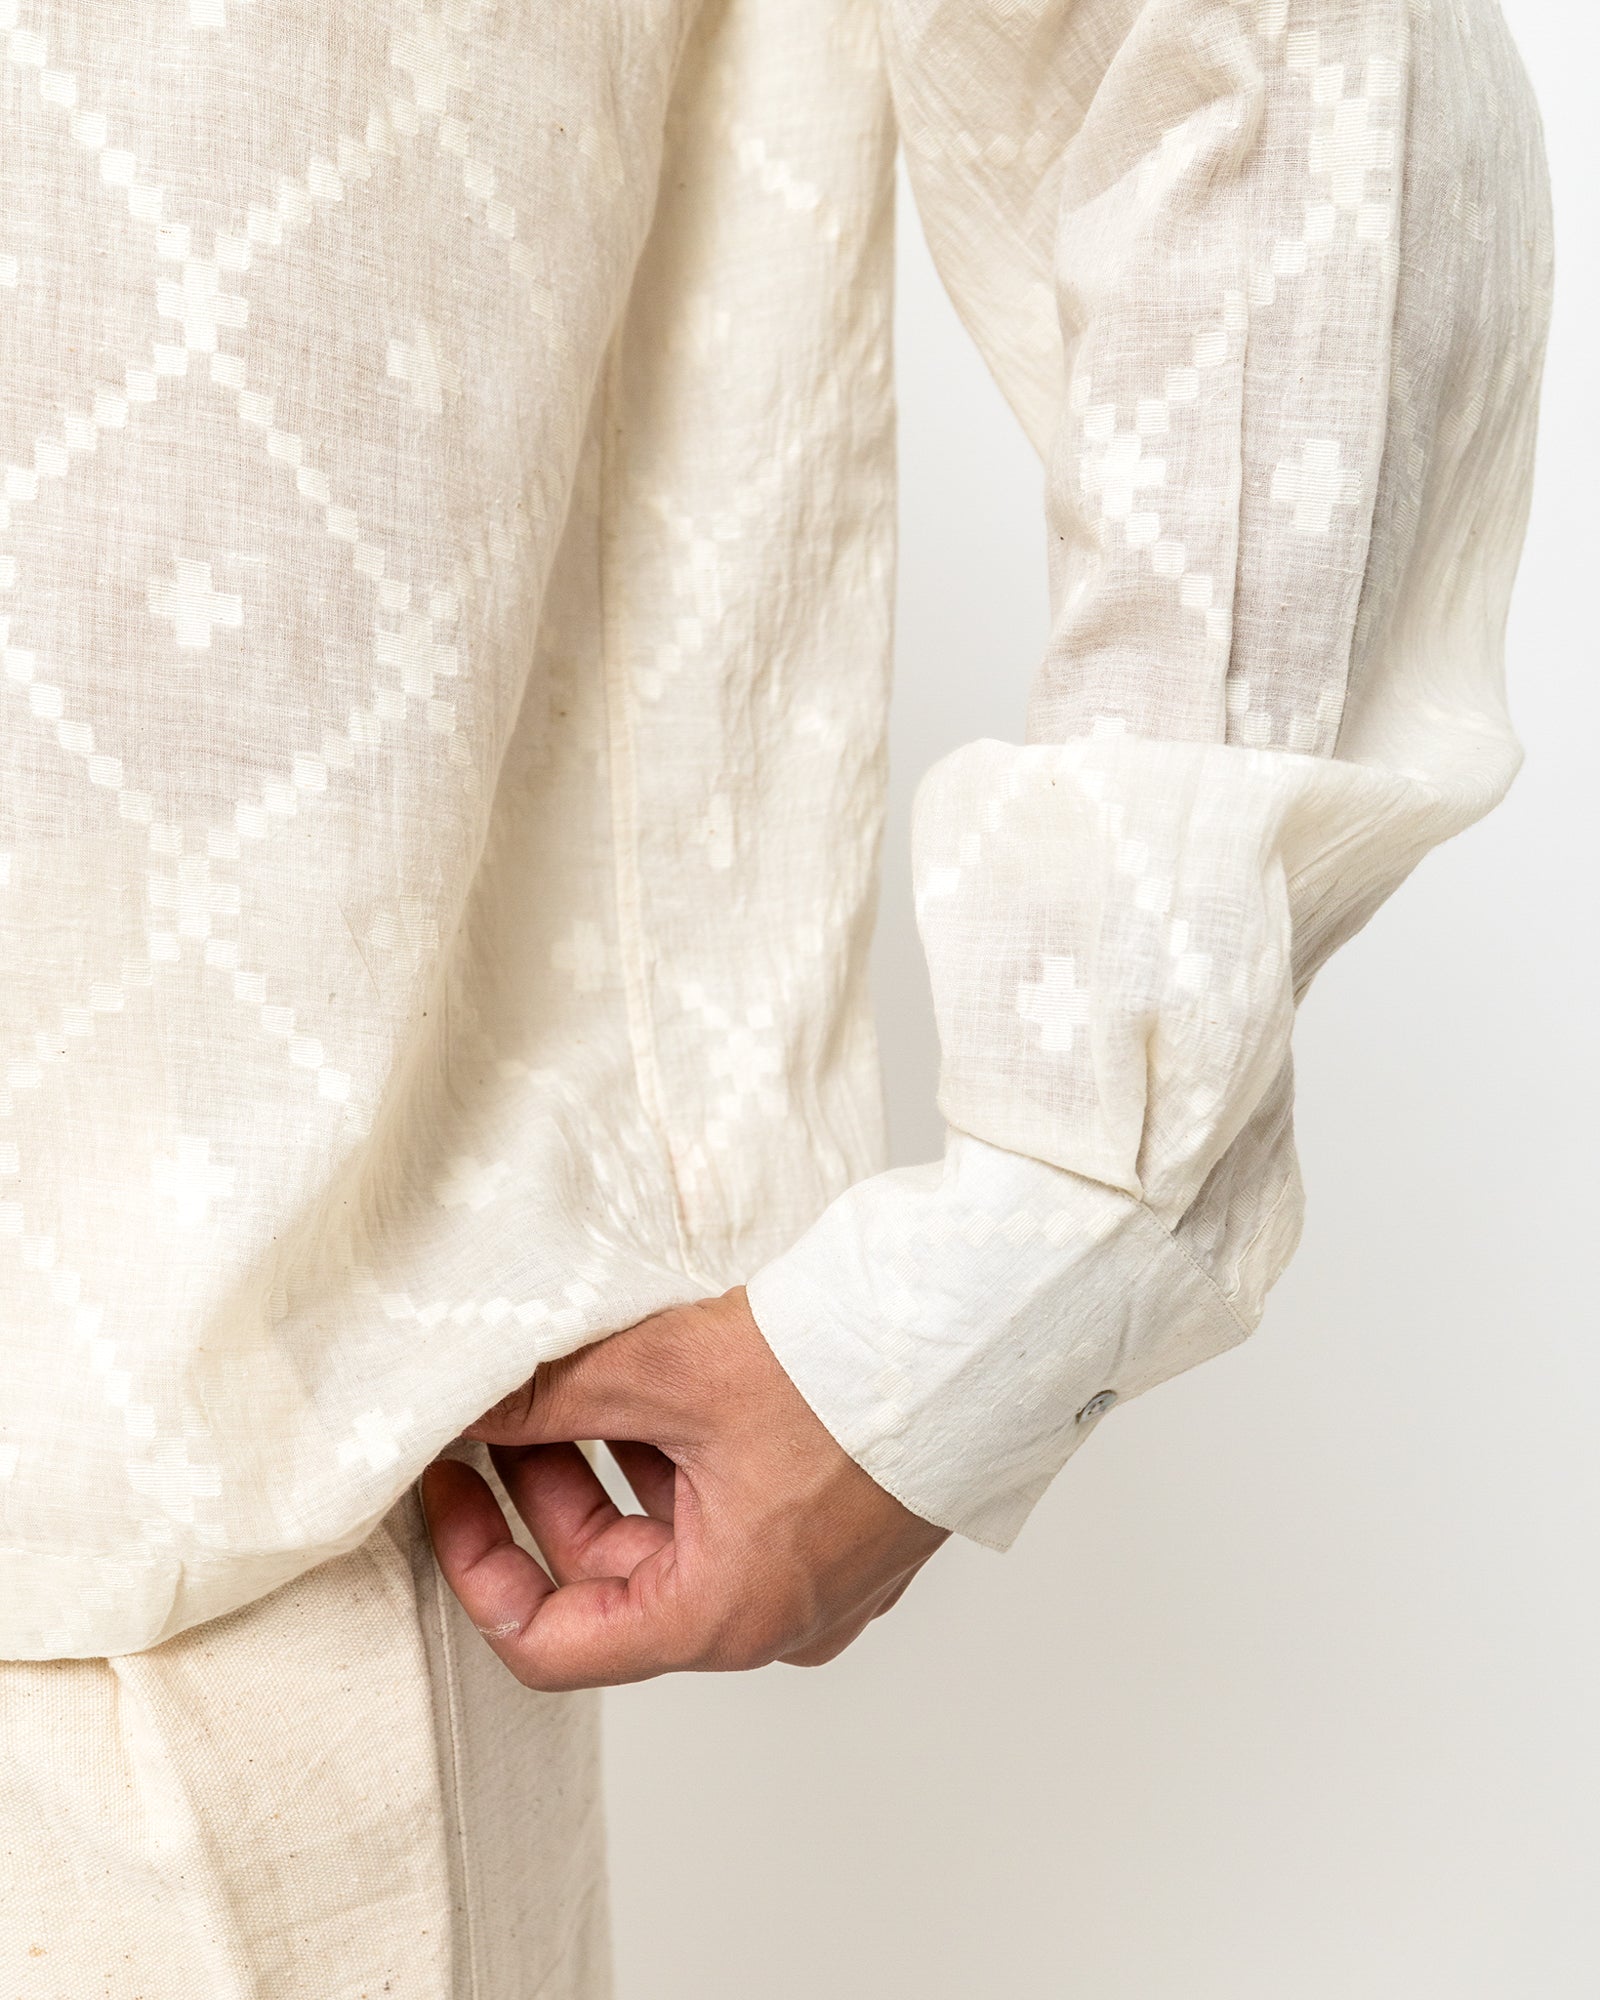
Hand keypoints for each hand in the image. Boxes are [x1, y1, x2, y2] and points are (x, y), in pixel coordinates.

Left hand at [419, 1286, 948, 1689]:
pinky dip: (679, 1460)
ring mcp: (818, 1578)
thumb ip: (545, 1399)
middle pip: (610, 1582)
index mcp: (721, 1616)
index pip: (550, 1644)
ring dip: (611, 1466)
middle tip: (502, 1403)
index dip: (475, 1565)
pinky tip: (656, 1382)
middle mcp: (773, 1620)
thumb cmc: (844, 1366)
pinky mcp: (848, 1527)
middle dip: (542, 1489)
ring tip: (574, 1374)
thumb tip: (456, 1408)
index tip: (444, 1487)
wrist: (984, 1324)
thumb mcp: (664, 1374)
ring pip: (673, 1540)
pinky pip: (733, 1514)